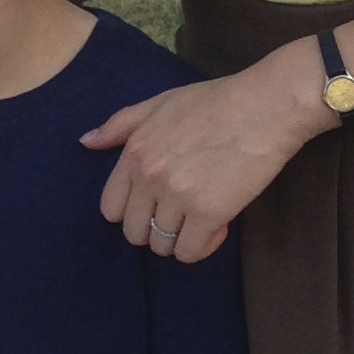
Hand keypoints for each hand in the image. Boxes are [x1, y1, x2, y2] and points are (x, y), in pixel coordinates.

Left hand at [81, 59, 315, 259]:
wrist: (268, 105)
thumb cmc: (217, 101)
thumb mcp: (160, 103)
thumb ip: (120, 124)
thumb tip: (86, 142)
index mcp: (135, 152)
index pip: (111, 208)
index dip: (132, 212)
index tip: (156, 206)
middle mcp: (150, 177)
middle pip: (134, 233)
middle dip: (155, 230)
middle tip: (182, 216)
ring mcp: (178, 196)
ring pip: (162, 246)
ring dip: (181, 239)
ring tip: (202, 220)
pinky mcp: (209, 212)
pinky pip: (190, 252)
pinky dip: (203, 247)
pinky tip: (219, 227)